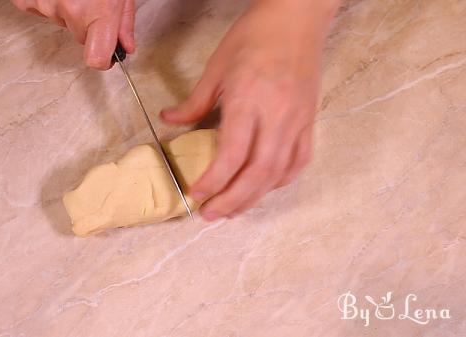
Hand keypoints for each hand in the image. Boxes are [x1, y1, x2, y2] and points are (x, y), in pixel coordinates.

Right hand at [11, 0, 135, 68]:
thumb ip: (123, 20)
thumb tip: (125, 46)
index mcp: (97, 12)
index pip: (96, 58)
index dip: (103, 59)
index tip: (107, 54)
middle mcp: (69, 11)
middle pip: (80, 36)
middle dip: (87, 21)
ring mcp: (44, 4)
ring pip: (60, 20)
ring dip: (67, 6)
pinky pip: (40, 8)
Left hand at [161, 0, 339, 219]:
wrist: (297, 17)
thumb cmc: (255, 35)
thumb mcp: (216, 66)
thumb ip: (195, 101)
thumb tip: (170, 120)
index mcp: (249, 99)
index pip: (232, 154)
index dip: (213, 181)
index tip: (197, 193)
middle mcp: (277, 115)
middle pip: (257, 174)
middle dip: (232, 201)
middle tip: (211, 214)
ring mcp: (298, 120)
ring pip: (279, 174)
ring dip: (254, 197)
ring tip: (233, 209)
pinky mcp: (310, 120)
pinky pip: (299, 161)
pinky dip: (280, 180)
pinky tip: (263, 187)